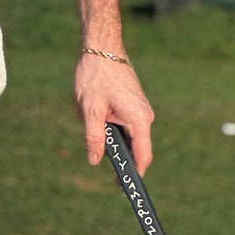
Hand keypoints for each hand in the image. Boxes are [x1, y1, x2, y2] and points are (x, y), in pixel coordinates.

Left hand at [75, 50, 153, 172]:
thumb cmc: (97, 74)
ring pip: (125, 133)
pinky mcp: (134, 103)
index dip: (136, 174)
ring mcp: (140, 109)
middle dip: (113, 148)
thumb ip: (94, 137)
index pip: (143, 156)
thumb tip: (95, 160)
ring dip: (107, 130)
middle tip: (94, 140)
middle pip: (133, 147)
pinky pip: (123, 122)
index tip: (127, 189)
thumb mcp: (90, 109)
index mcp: (139, 119)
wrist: (102, 45)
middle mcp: (145, 116)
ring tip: (91, 110)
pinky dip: (108, 120)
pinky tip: (95, 106)